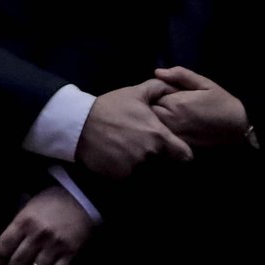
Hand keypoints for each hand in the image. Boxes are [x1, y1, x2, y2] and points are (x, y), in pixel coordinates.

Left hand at [0, 185, 93, 264]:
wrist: (82, 201)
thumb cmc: (51, 203)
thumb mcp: (29, 208)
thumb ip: (17, 226)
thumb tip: (6, 247)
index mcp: (24, 221)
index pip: (3, 247)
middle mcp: (37, 235)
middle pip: (17, 263)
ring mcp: (54, 246)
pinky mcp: (70, 255)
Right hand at [75, 80, 194, 178]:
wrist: (79, 123)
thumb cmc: (110, 107)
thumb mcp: (135, 93)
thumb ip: (158, 89)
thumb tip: (173, 87)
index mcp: (158, 136)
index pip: (184, 155)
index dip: (181, 152)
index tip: (173, 149)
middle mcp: (150, 155)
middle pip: (164, 163)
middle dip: (158, 157)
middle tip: (143, 146)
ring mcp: (135, 167)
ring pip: (147, 171)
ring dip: (142, 164)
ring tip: (128, 152)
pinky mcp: (120, 176)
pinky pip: (130, 176)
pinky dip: (126, 170)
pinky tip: (117, 158)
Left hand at [148, 66, 249, 147]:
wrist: (239, 131)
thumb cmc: (223, 104)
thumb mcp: (205, 84)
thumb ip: (180, 75)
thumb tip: (157, 72)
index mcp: (175, 102)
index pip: (150, 94)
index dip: (155, 92)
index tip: (165, 92)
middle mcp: (170, 120)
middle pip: (147, 110)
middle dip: (151, 105)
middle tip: (166, 103)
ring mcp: (173, 134)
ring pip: (152, 124)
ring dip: (155, 117)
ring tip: (169, 114)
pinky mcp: (177, 145)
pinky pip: (162, 135)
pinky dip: (162, 129)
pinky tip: (173, 126)